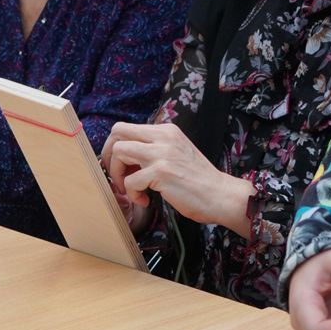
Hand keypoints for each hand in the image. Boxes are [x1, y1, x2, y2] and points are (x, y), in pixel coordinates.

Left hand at [101, 122, 253, 236]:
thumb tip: (127, 156)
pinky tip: (146, 201)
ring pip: (119, 151)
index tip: (124, 168)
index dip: (118, 148)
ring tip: (131, 190)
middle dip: (109, 155)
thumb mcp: (178, 153)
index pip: (127, 128)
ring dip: (118, 174)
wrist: (221, 195)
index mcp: (167, 131)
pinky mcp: (161, 172)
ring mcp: (162, 153)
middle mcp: (163, 137)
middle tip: (118, 175)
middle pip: (118, 132)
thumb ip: (156, 149)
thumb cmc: (199, 181)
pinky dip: (133, 194)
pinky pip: (129, 181)